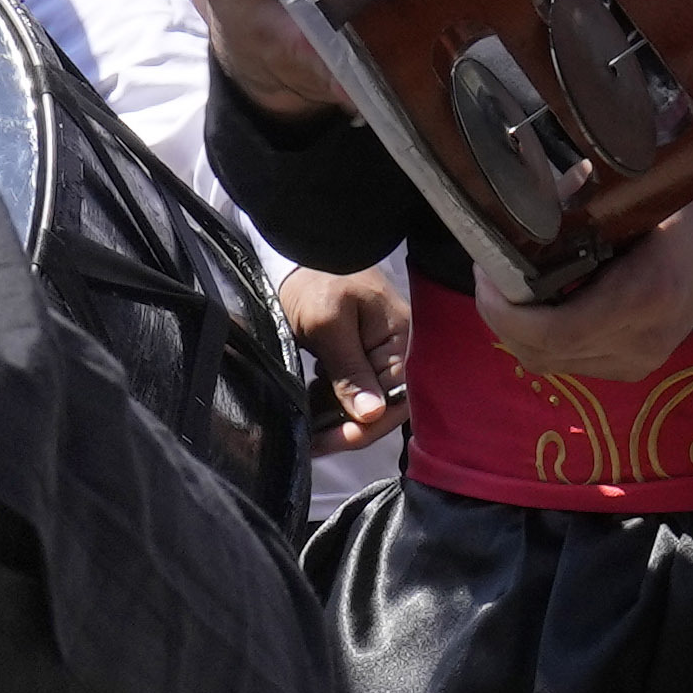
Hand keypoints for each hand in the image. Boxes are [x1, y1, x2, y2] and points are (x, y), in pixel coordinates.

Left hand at [277, 255, 410, 445]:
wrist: (292, 249)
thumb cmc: (315, 278)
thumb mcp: (328, 324)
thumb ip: (350, 370)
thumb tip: (372, 415)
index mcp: (400, 338)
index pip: (395, 398)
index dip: (365, 425)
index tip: (332, 441)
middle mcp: (395, 349)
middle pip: (382, 405)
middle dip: (348, 427)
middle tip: (313, 443)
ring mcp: (375, 353)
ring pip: (363, 402)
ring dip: (335, 419)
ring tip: (307, 430)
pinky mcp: (355, 354)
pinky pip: (349, 390)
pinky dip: (329, 403)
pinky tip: (310, 408)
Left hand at [482, 163, 692, 388]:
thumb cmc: (686, 207)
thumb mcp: (639, 193)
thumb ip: (583, 201)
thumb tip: (519, 195)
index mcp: (645, 296)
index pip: (553, 330)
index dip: (504, 310)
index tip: (485, 269)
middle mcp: (641, 340)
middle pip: (541, 353)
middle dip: (500, 316)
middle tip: (488, 270)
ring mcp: (639, 361)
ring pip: (547, 363)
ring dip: (517, 328)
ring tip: (507, 284)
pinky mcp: (633, 367)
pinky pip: (567, 362)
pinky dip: (541, 337)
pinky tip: (539, 302)